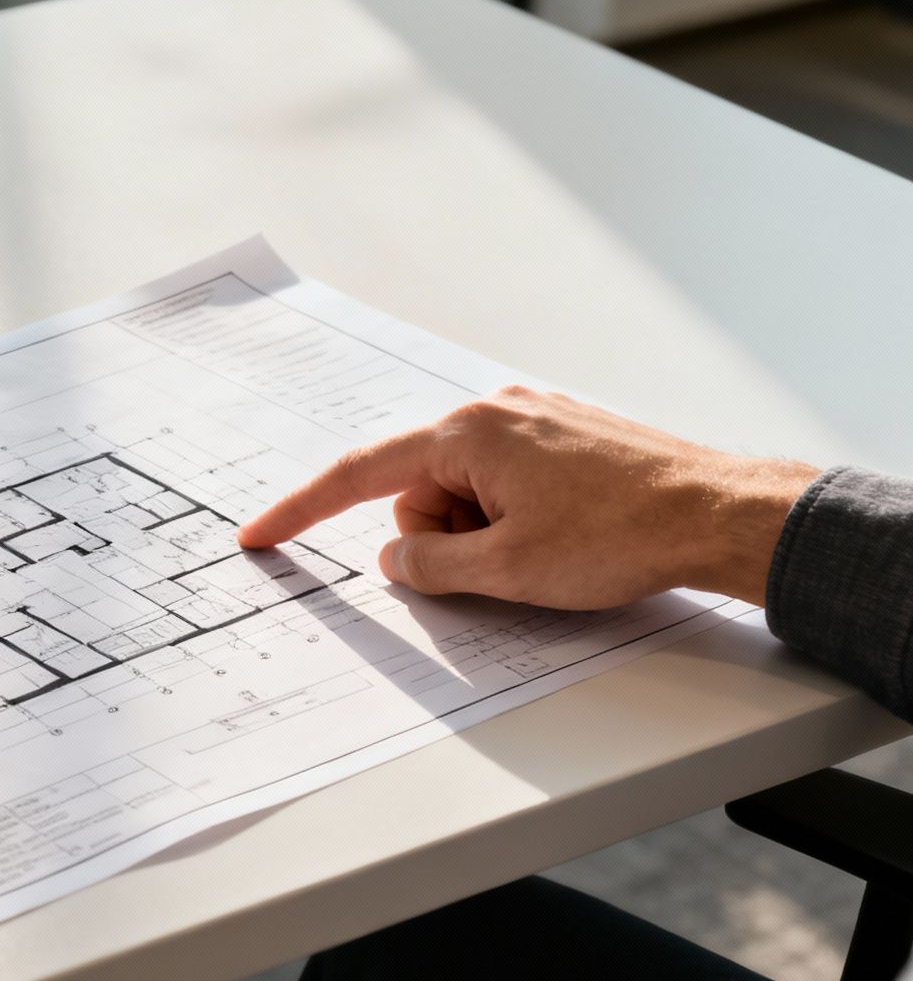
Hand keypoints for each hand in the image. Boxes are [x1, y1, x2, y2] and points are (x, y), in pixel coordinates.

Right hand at [235, 387, 818, 608]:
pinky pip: (503, 481)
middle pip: (417, 488)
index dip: (302, 510)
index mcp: (466, 433)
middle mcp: (493, 410)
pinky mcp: (564, 432)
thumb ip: (429, 566)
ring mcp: (532, 416)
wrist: (721, 513)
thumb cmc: (622, 535)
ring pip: (463, 489)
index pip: (358, 473)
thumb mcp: (505, 570)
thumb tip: (397, 560)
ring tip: (545, 550)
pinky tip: (562, 533)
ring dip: (482, 530)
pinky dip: (511, 515)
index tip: (260, 535)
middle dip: (440, 536)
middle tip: (498, 564)